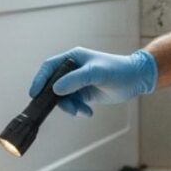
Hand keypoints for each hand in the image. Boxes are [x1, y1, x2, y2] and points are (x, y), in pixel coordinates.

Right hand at [29, 46, 157, 116]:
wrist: (137, 79)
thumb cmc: (119, 71)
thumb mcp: (97, 73)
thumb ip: (76, 80)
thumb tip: (55, 90)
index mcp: (73, 58)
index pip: (49, 68)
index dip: (40, 80)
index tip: (34, 94)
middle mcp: (73, 69)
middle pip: (54, 85)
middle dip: (57, 99)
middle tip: (66, 109)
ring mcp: (78, 82)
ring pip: (63, 97)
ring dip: (70, 107)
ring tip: (82, 111)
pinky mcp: (85, 93)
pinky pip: (73, 103)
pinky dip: (78, 109)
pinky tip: (88, 112)